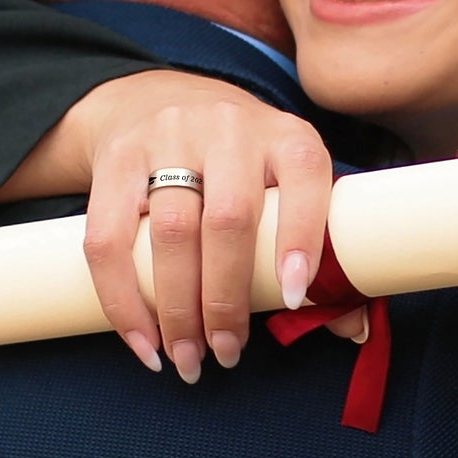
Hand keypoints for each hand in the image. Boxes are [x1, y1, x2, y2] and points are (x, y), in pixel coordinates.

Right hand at [0, 69, 359, 380]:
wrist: (161, 99)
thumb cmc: (244, 166)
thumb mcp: (287, 184)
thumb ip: (322, 250)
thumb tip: (350, 328)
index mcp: (287, 136)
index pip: (304, 176)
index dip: (301, 238)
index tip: (293, 298)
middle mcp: (230, 128)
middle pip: (229, 219)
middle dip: (226, 300)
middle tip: (227, 353)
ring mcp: (169, 138)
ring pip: (171, 231)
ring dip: (177, 310)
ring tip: (186, 358)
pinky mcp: (117, 159)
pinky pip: (107, 238)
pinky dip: (123, 300)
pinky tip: (143, 340)